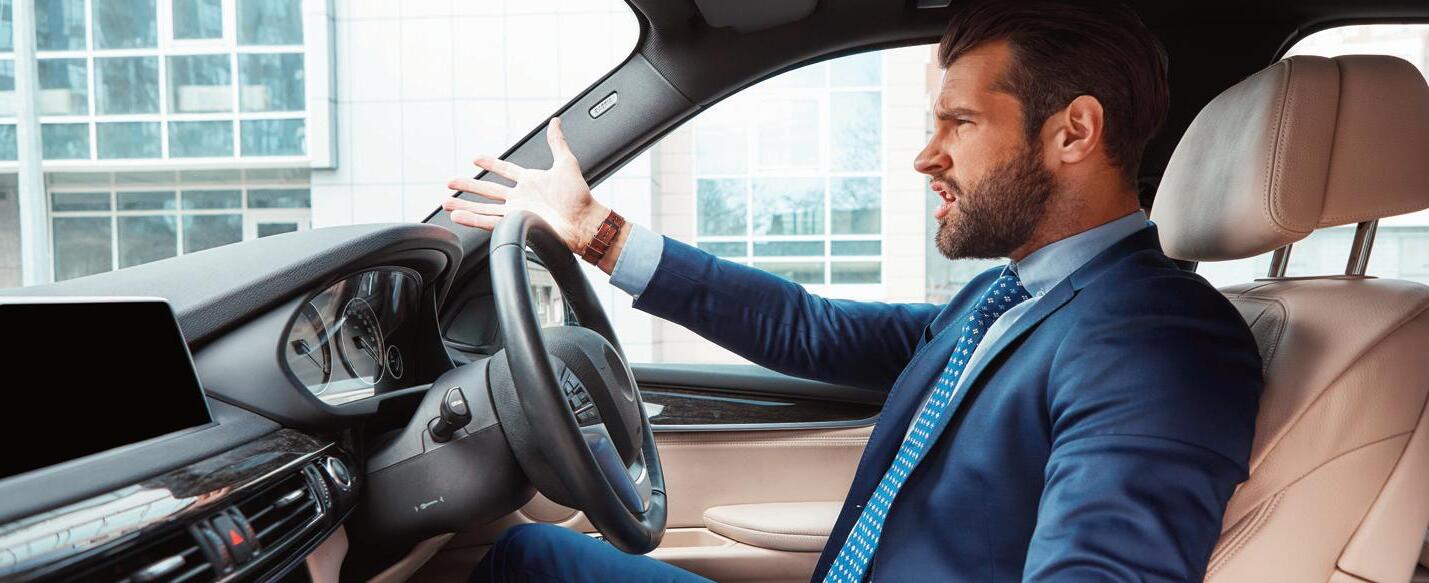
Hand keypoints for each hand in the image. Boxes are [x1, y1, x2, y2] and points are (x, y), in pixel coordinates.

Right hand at [443, 117, 608, 253]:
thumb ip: (557, 143)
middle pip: (488, 190)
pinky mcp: (516, 225)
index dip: (491, 163)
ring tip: (446, 202)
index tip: (476, 158)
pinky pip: (489, 222)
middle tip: (450, 182)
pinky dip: (472, 220)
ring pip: (483, 208)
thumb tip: (556, 122)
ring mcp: (517, 212)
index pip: (505, 170)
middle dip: (468, 185)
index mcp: (531, 181)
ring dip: (464, 205)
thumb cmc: (579, 196)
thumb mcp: (566, 163)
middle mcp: (521, 197)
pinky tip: (458, 217)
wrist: (584, 221)